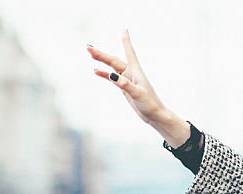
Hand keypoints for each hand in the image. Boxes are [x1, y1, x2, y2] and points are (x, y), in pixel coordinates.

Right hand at [87, 31, 189, 146]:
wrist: (154, 115)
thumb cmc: (150, 103)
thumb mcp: (137, 94)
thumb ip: (125, 84)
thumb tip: (112, 76)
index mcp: (136, 71)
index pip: (129, 52)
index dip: (126, 41)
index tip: (124, 29)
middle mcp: (131, 73)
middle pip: (114, 60)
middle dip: (101, 54)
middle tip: (88, 47)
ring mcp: (126, 79)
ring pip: (112, 67)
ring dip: (101, 61)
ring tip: (90, 53)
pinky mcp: (124, 87)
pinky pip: (112, 78)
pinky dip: (104, 74)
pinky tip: (96, 71)